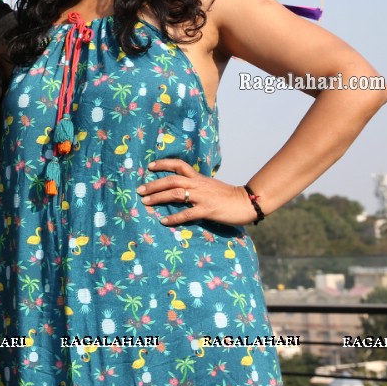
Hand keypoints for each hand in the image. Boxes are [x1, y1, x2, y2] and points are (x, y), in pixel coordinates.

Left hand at [139, 159, 256, 226]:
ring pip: (175, 193)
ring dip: (158, 198)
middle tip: (139, 190)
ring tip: (145, 203)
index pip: (178, 165)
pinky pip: (187, 214)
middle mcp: (198, 185)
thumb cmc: (227, 196)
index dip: (163, 164)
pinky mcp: (207, 210)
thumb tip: (181, 188)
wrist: (247, 202)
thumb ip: (196, 185)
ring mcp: (202, 197)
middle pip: (171, 180)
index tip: (149, 166)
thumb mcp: (209, 185)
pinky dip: (174, 218)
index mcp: (198, 178)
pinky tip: (163, 221)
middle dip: (153, 184)